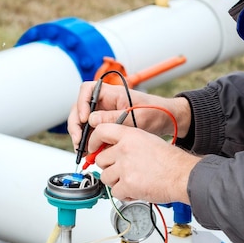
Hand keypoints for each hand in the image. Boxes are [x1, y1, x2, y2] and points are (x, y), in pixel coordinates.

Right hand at [67, 81, 191, 152]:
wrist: (167, 120)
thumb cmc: (156, 112)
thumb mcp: (136, 116)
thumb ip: (114, 118)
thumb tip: (91, 120)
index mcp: (112, 93)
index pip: (87, 90)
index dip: (81, 102)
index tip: (84, 118)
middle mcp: (105, 102)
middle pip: (81, 107)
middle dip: (76, 124)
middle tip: (79, 140)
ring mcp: (105, 113)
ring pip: (84, 122)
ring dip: (80, 135)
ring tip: (83, 150)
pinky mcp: (107, 125)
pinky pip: (92, 132)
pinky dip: (88, 141)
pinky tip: (90, 152)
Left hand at [87, 124, 200, 203]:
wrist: (181, 175)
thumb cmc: (169, 160)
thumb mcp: (147, 140)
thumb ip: (127, 142)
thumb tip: (111, 149)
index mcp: (130, 135)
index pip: (101, 131)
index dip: (93, 141)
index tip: (93, 148)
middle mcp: (124, 149)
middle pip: (100, 159)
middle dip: (109, 166)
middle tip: (121, 170)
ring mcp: (124, 167)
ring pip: (105, 177)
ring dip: (115, 181)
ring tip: (130, 180)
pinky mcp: (127, 184)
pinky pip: (114, 192)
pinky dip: (124, 194)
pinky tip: (135, 190)